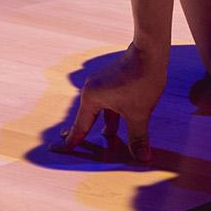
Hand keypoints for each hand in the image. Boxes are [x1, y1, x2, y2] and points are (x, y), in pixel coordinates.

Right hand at [61, 44, 165, 161]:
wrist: (150, 51)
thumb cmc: (141, 80)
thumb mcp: (138, 113)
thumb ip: (138, 137)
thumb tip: (142, 158)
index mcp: (91, 98)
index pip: (80, 126)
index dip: (72, 141)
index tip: (60, 149)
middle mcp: (92, 90)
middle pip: (87, 118)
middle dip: (84, 133)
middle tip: (72, 145)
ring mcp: (102, 84)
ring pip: (100, 111)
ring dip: (103, 125)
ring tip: (104, 138)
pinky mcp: (113, 81)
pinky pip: (108, 104)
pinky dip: (111, 116)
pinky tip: (116, 124)